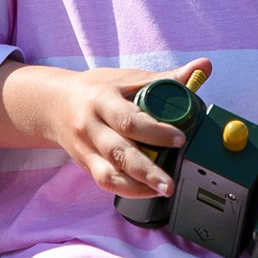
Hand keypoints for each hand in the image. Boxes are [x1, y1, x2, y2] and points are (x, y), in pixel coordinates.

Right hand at [29, 60, 210, 198]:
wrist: (54, 104)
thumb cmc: (97, 89)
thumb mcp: (128, 78)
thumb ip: (166, 78)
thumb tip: (203, 67)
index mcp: (102, 100)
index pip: (128, 119)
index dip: (154, 131)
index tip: (180, 138)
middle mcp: (90, 126)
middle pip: (118, 152)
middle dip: (146, 170)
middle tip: (170, 182)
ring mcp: (86, 149)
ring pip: (108, 173)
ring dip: (137, 187)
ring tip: (163, 191)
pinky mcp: (86, 165)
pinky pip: (105, 182)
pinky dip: (128, 190)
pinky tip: (148, 191)